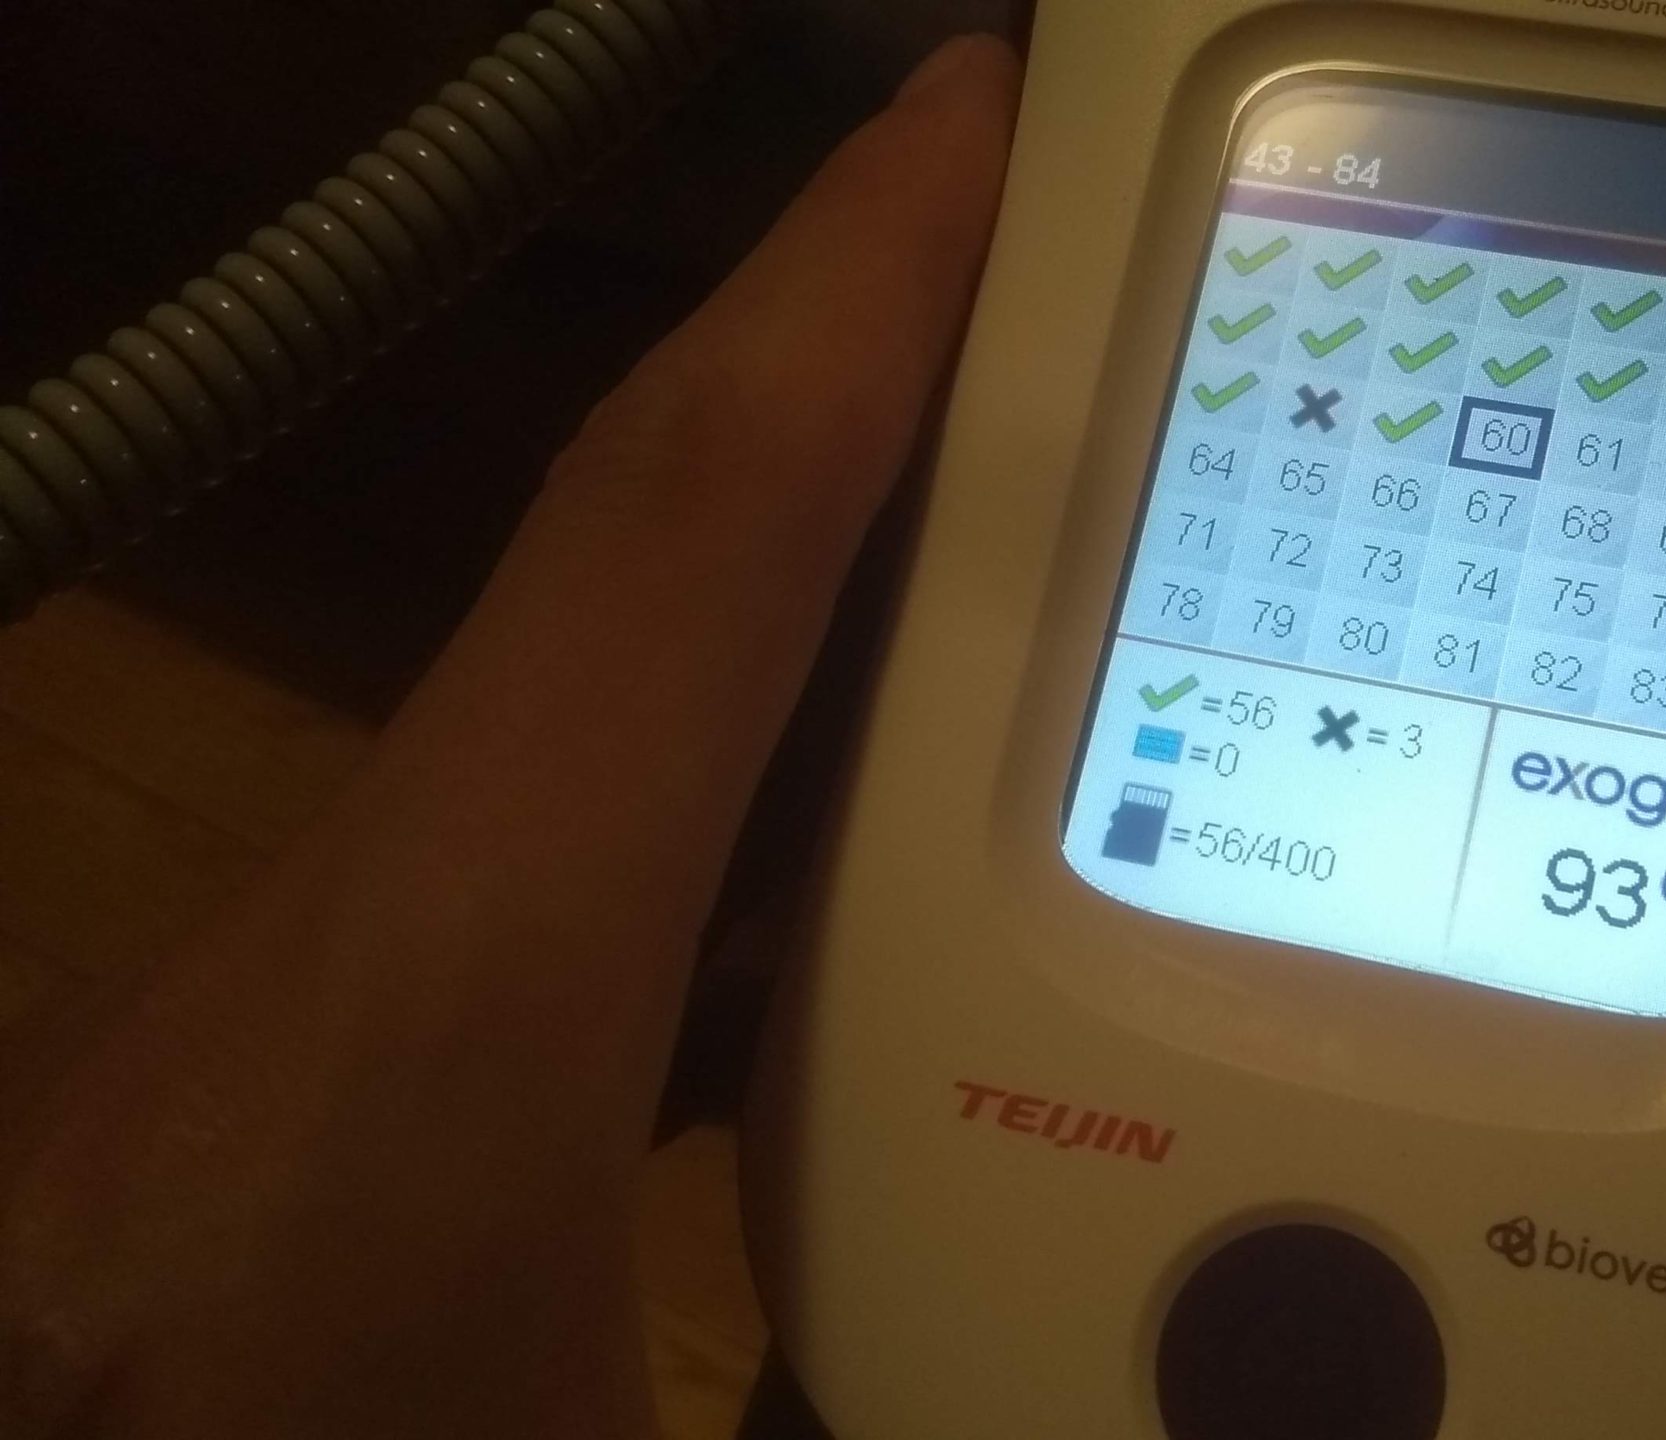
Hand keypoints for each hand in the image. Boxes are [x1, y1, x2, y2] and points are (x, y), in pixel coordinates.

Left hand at [0, 36, 1017, 1439]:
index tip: (980, 104)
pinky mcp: (311, 1037)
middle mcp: (357, 941)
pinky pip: (555, 802)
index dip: (847, 289)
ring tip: (1028, 499)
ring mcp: (321, 971)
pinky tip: (843, 821)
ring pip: (591, 667)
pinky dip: (720, 735)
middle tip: (1081, 259)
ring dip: (801, 540)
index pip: (680, 541)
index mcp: (441, 1027)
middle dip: (861, 360)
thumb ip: (906, 1403)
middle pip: (639, 553)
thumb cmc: (288, 1434)